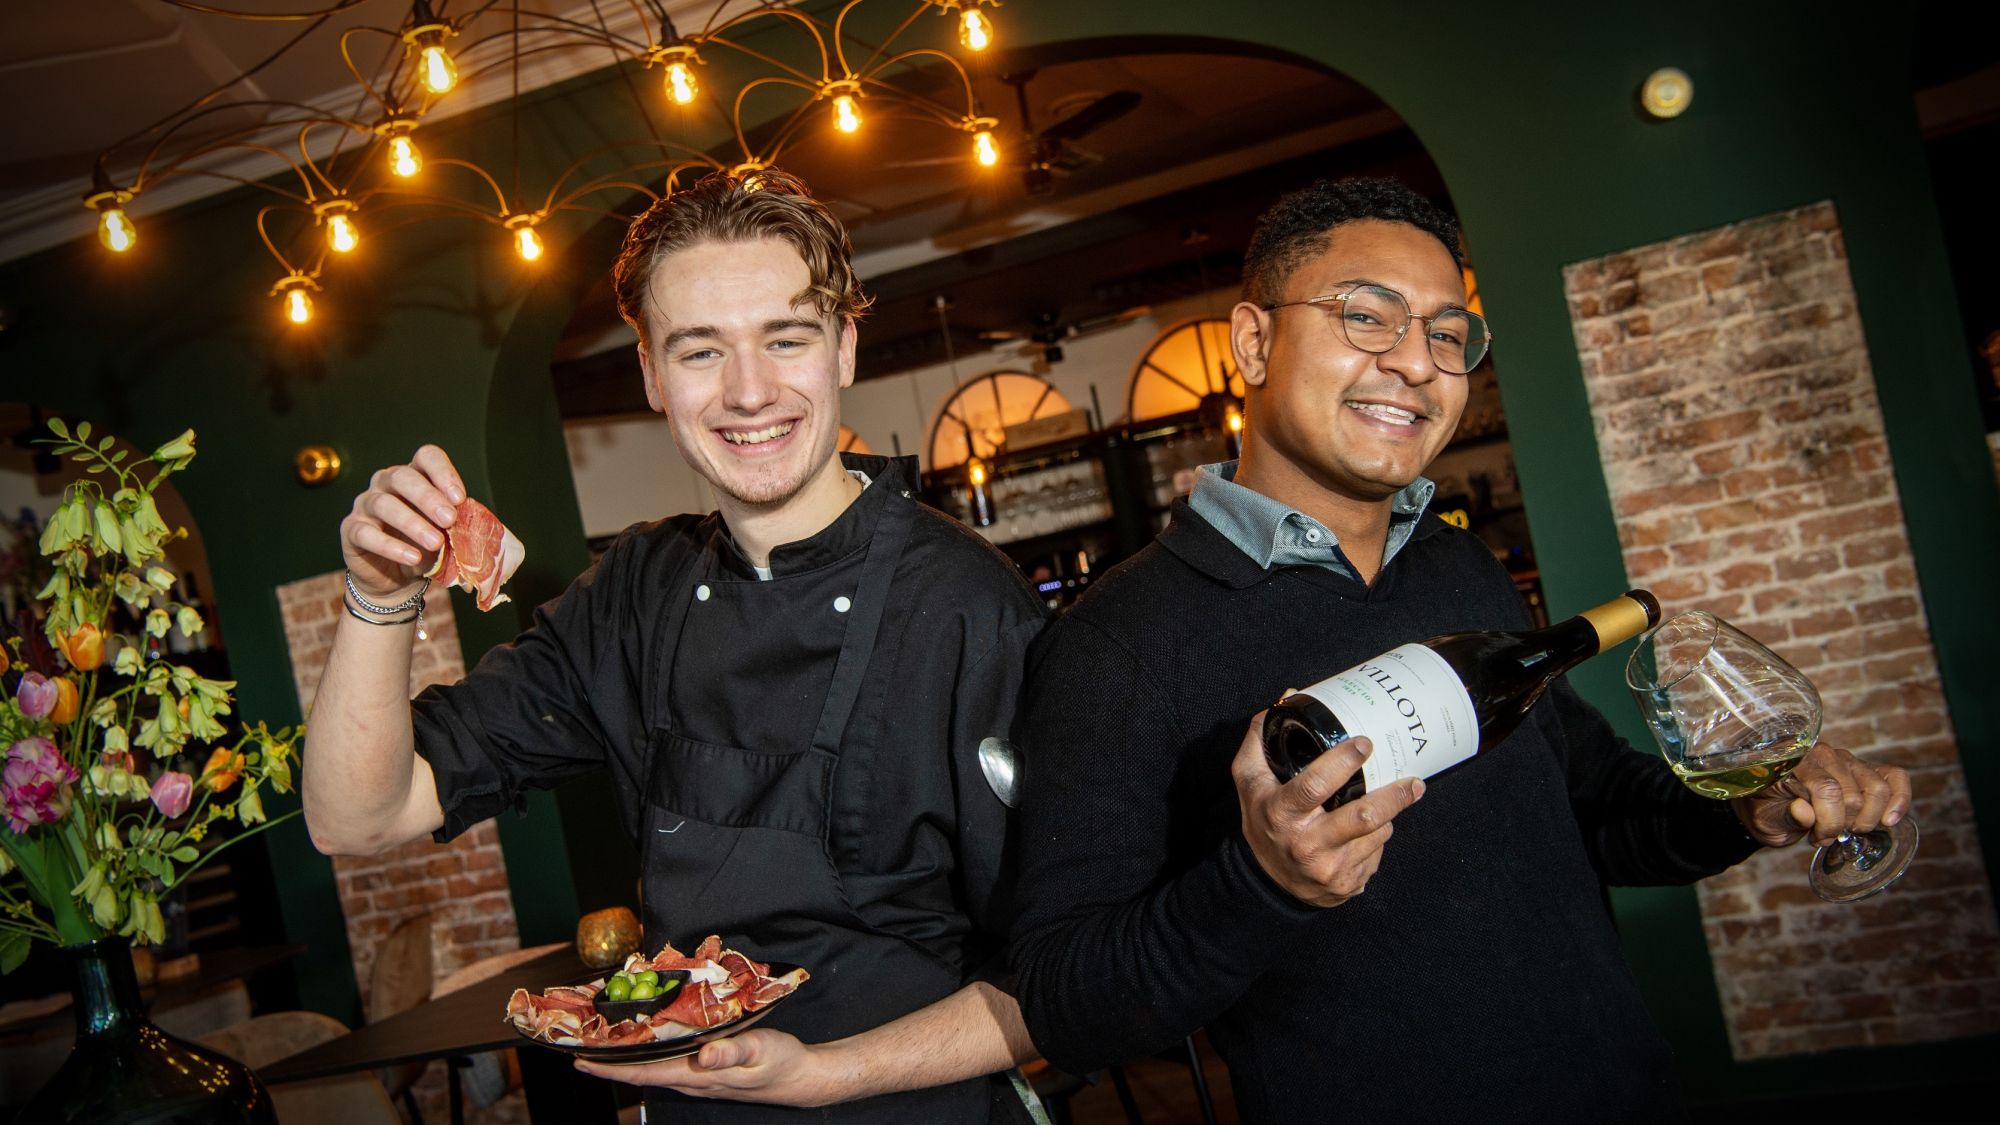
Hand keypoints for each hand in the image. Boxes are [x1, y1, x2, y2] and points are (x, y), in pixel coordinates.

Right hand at [340, 445, 465, 600]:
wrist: (396, 579)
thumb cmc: (424, 547)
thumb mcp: (446, 533)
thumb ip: (458, 523)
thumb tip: (476, 522)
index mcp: (415, 475)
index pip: (426, 457)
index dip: (443, 472)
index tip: (460, 498)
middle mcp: (386, 483)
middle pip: (403, 477)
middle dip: (428, 498)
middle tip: (449, 519)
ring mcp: (366, 504)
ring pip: (384, 504)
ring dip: (412, 523)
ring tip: (436, 543)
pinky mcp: (352, 529)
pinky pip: (366, 533)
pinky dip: (390, 546)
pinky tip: (412, 558)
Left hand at [573, 1029, 851, 1106]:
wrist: (799, 1077)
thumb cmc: (780, 1062)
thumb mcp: (760, 1050)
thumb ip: (730, 1051)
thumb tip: (703, 1054)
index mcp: (698, 1075)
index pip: (644, 1074)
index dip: (610, 1069)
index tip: (580, 1062)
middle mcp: (691, 1079)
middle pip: (640, 1073)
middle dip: (608, 1062)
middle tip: (579, 1043)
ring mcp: (697, 1077)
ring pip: (651, 1068)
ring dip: (625, 1057)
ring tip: (601, 1040)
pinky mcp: (705, 1070)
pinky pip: (666, 1063)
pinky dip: (647, 1052)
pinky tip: (643, 1038)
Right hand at [1231, 708, 1425, 907]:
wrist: (1268, 883)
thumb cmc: (1263, 823)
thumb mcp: (1249, 782)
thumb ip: (1261, 739)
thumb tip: (1289, 697)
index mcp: (1281, 814)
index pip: (1315, 786)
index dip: (1342, 762)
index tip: (1364, 743)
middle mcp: (1306, 844)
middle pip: (1363, 817)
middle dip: (1394, 796)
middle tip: (1413, 780)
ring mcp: (1330, 868)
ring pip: (1377, 833)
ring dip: (1386, 815)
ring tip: (1385, 802)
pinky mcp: (1347, 883)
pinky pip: (1377, 853)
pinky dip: (1377, 837)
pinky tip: (1367, 832)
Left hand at [1730, 741, 1911, 847]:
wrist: (1768, 803)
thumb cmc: (1766, 810)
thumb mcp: (1766, 820)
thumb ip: (1786, 816)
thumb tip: (1805, 813)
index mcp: (1795, 762)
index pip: (1828, 791)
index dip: (1829, 822)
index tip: (1816, 839)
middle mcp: (1824, 754)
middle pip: (1853, 795)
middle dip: (1843, 826)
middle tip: (1823, 836)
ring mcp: (1847, 759)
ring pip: (1877, 789)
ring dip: (1867, 820)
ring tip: (1845, 829)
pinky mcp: (1865, 769)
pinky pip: (1894, 777)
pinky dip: (1899, 800)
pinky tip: (1888, 820)